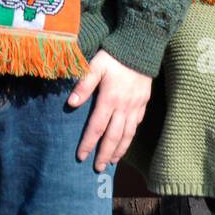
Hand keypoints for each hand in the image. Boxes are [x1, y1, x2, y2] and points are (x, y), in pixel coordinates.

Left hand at [69, 49, 151, 171]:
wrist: (141, 46)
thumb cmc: (114, 55)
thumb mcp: (95, 65)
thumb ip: (83, 84)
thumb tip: (71, 104)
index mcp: (110, 99)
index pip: (97, 127)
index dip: (88, 143)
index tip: (81, 156)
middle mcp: (124, 106)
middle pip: (113, 137)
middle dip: (104, 154)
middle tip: (97, 168)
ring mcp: (136, 106)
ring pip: (127, 134)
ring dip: (119, 150)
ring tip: (111, 162)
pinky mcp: (143, 103)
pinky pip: (137, 124)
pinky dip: (130, 137)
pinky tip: (125, 142)